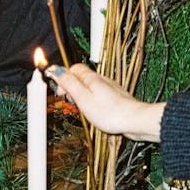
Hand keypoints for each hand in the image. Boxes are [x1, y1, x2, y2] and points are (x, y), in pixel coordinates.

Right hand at [44, 63, 163, 141]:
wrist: (134, 121)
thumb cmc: (109, 112)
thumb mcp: (82, 98)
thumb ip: (69, 83)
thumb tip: (55, 70)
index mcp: (91, 78)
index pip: (73, 68)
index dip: (63, 77)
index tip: (60, 91)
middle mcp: (101, 80)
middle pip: (81, 77)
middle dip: (72, 87)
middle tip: (70, 101)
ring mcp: (110, 88)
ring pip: (90, 87)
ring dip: (82, 95)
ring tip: (82, 108)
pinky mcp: (115, 98)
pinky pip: (99, 95)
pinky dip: (92, 101)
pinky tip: (95, 112)